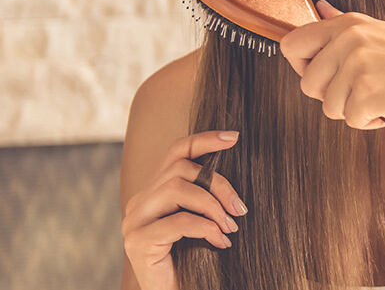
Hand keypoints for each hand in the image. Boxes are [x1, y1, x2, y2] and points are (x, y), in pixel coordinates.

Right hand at [122, 131, 247, 289]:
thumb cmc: (195, 259)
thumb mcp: (204, 220)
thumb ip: (208, 195)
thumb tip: (235, 164)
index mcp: (153, 193)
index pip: (176, 152)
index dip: (205, 140)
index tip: (234, 137)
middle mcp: (140, 203)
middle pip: (181, 169)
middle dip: (218, 184)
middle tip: (239, 209)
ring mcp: (134, 222)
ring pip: (177, 190)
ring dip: (212, 206)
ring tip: (230, 226)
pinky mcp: (138, 243)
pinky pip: (177, 222)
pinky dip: (205, 228)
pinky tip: (220, 242)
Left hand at [279, 0, 384, 133]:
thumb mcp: (381, 33)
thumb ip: (343, 22)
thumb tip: (319, 5)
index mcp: (348, 23)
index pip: (292, 45)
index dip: (304, 67)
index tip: (329, 76)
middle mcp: (349, 39)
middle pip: (307, 83)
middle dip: (333, 96)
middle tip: (365, 89)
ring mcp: (358, 65)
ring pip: (328, 106)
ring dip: (354, 111)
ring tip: (382, 96)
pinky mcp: (368, 93)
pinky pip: (350, 120)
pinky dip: (370, 122)